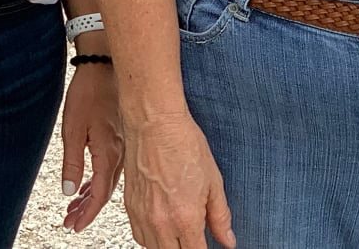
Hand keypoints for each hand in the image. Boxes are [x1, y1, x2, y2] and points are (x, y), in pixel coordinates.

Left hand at [59, 64, 124, 230]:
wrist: (105, 66)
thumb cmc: (88, 93)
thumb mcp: (73, 128)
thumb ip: (72, 162)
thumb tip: (69, 191)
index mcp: (108, 153)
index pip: (100, 195)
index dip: (87, 213)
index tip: (74, 226)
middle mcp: (120, 153)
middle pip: (105, 191)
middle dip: (87, 209)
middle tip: (70, 221)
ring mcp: (123, 146)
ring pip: (108, 180)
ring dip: (91, 196)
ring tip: (74, 207)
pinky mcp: (120, 137)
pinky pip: (111, 167)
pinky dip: (98, 180)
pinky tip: (87, 184)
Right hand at [121, 112, 234, 248]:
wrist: (153, 122)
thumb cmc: (183, 143)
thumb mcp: (213, 181)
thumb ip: (220, 216)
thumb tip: (228, 240)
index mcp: (185, 218)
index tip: (208, 245)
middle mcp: (161, 222)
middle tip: (195, 239)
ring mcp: (142, 215)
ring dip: (168, 247)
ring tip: (180, 235)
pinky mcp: (130, 207)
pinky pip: (139, 236)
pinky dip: (151, 238)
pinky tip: (162, 227)